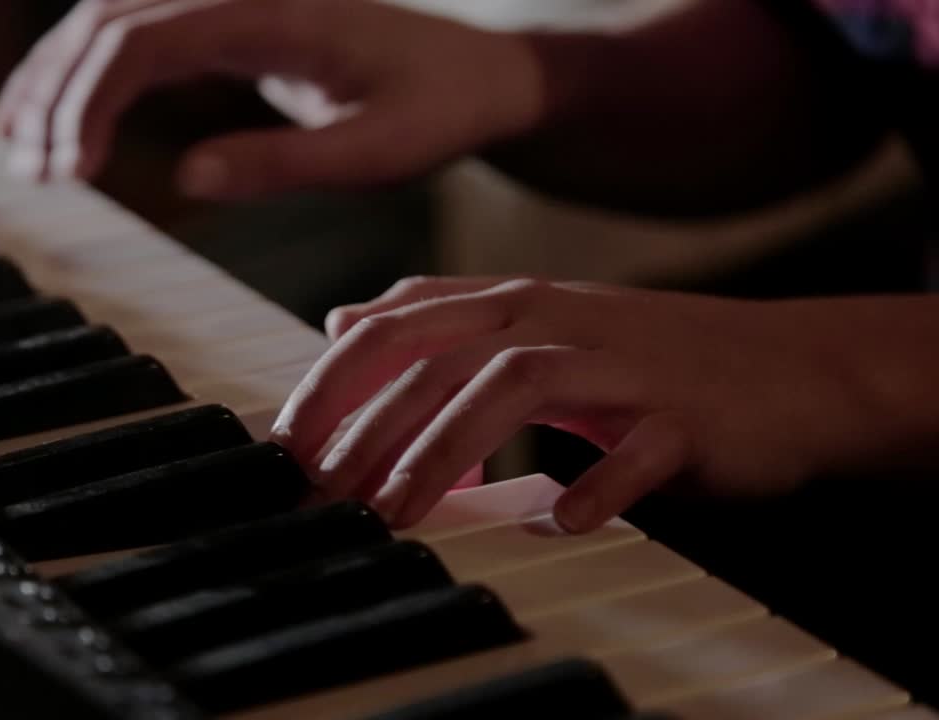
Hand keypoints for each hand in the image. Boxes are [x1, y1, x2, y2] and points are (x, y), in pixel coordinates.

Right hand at [0, 0, 543, 197]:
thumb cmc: (435, 109)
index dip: (90, 101)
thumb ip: (286, 162)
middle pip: (107, 21)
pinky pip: (136, 41)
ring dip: (56, 81)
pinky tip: (58, 123)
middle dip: (56, 93)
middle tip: (32, 173)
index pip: (144, 40)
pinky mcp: (227, 29)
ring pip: (108, 23)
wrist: (477, 73)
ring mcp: (228, 5)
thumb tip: (187, 177)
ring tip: (18, 152)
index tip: (69, 174)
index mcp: (270, 14)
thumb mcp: (376, 151)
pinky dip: (87, 78)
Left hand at [270, 276, 938, 531]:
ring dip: (445, 450)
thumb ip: (440, 319)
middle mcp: (559, 320)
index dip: (332, 381)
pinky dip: (589, 489)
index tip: (287, 447)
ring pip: (515, 386)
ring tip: (398, 513)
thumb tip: (344, 320)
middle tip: (323, 492)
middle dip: (367, 424)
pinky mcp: (684, 416)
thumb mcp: (536, 325)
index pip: (399, 325)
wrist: (793, 370)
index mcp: (516, 302)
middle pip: (440, 356)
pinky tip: (553, 524)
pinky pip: (633, 453)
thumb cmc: (649, 359)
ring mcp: (622, 363)